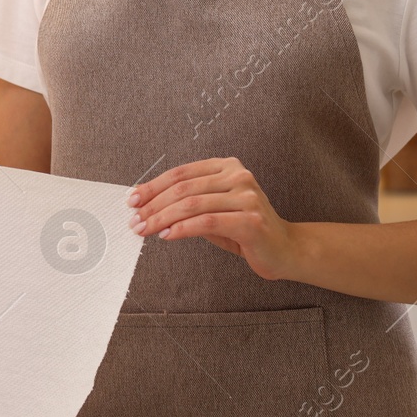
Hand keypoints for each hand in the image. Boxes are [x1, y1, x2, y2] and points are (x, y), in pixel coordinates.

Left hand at [128, 157, 299, 280]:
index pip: (181, 173)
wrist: (285, 249)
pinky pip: (207, 222)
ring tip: (145, 229)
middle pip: (184, 188)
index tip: (132, 200)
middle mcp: (238, 176)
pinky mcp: (251, 220)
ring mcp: (246, 197)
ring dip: (162, 218)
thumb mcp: (212, 211)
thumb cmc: (244, 229)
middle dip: (153, 205)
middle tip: (134, 220)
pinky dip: (182, 229)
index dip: (153, 186)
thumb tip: (146, 205)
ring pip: (192, 204)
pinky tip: (167, 235)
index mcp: (227, 167)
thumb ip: (186, 204)